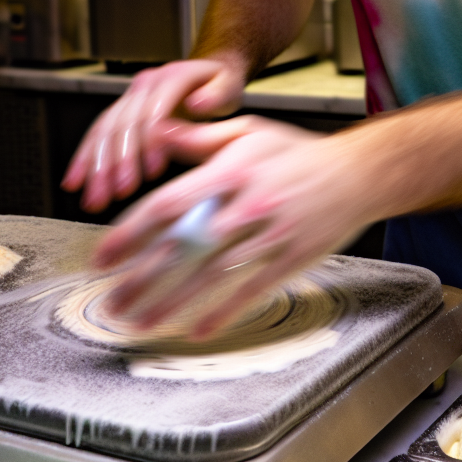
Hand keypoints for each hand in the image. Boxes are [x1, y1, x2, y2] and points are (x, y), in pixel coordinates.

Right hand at [61, 56, 247, 211]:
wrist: (206, 73)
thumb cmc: (220, 86)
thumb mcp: (229, 85)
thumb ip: (217, 95)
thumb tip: (198, 103)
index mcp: (172, 76)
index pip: (154, 109)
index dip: (150, 140)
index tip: (154, 171)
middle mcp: (144, 84)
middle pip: (123, 123)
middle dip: (118, 161)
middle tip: (119, 192)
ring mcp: (129, 98)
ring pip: (104, 131)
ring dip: (96, 167)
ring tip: (94, 199)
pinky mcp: (120, 113)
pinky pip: (97, 135)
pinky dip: (84, 160)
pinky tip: (75, 183)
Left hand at [93, 116, 392, 338]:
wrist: (359, 173)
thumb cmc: (298, 152)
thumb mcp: (248, 132)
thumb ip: (199, 138)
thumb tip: (156, 131)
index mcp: (230, 172)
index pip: (168, 205)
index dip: (131, 233)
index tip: (103, 257)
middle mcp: (246, 204)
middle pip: (183, 247)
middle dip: (142, 278)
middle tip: (110, 303)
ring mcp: (270, 234)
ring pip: (212, 274)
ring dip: (173, 301)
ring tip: (141, 321)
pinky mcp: (292, 258)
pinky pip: (252, 289)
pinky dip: (225, 311)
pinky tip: (198, 329)